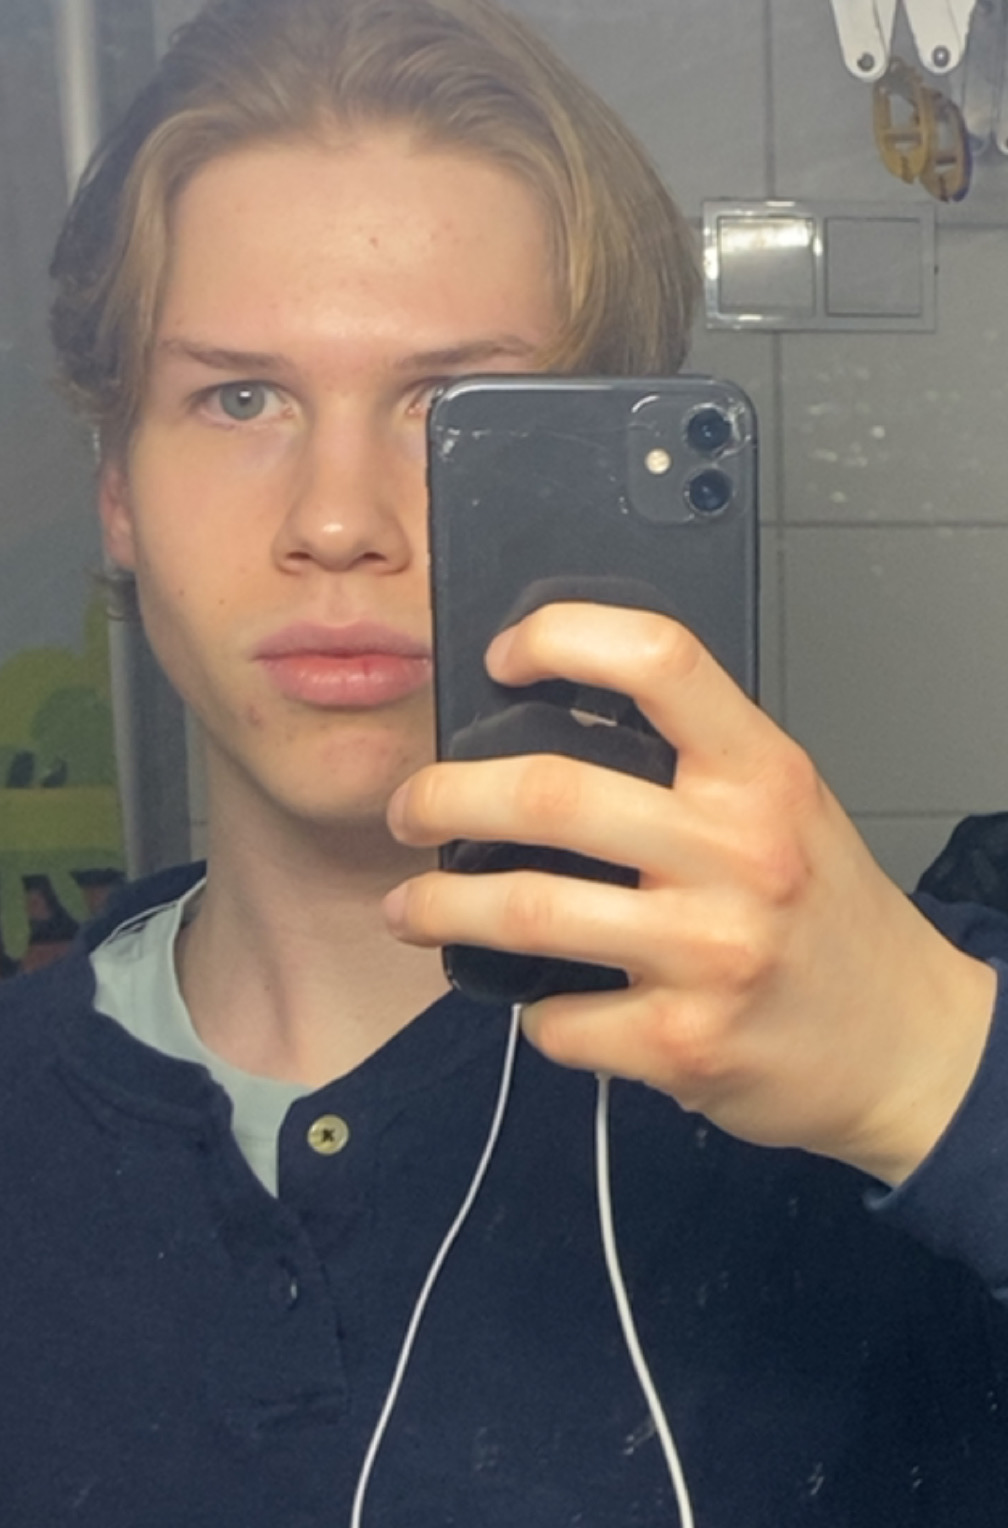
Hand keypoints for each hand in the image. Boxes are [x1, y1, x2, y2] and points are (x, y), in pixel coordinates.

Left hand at [384, 604, 995, 1184]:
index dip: (560, 637)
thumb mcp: (784, 804)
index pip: (657, 658)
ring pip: (526, 911)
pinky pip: (556, 1020)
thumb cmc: (828, 915)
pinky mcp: (682, 1043)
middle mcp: (738, 854)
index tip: (504, 658)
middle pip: (549, 794)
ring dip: (440, 905)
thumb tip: (546, 722)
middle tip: (411, 808)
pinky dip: (529, 1012)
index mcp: (760, 773)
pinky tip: (536, 1001)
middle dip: (443, 795)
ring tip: (410, 904)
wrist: (907, 1045)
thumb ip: (691, 762)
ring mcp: (709, 953)